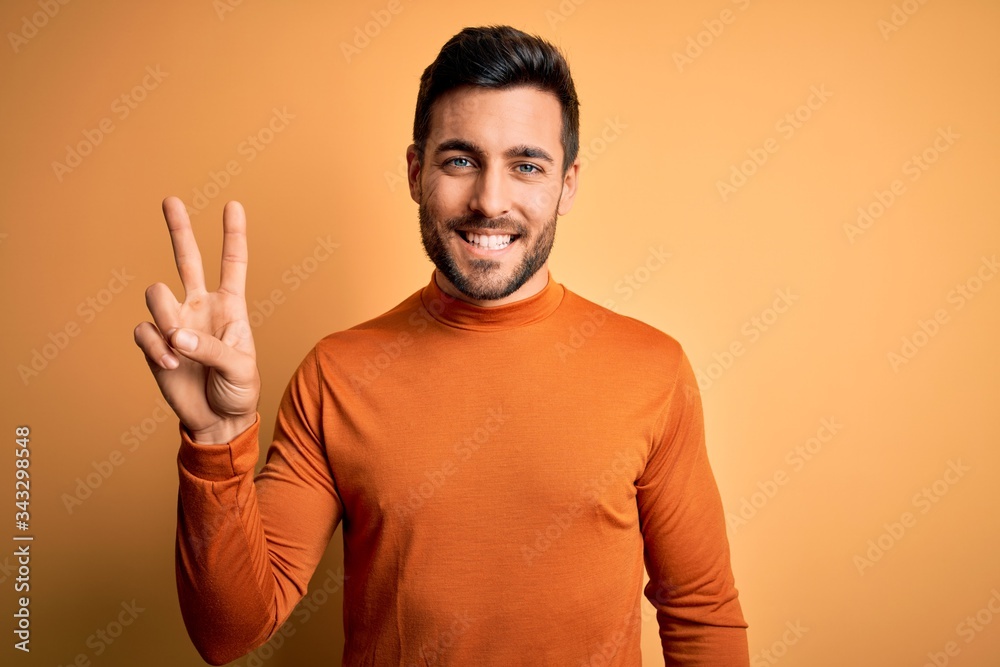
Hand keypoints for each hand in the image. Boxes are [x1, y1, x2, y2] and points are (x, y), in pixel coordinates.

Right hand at [134, 197, 259, 443]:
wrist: (218, 419)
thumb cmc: (238, 390)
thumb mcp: (240, 368)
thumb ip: (211, 348)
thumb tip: (176, 334)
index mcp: (230, 307)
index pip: (232, 264)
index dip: (233, 235)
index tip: (233, 205)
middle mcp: (201, 307)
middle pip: (188, 260)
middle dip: (180, 229)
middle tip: (171, 200)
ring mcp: (176, 322)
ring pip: (157, 293)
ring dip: (164, 316)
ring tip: (177, 345)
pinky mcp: (155, 343)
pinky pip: (144, 331)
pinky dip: (155, 345)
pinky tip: (169, 362)